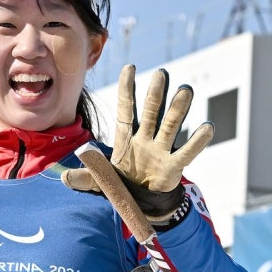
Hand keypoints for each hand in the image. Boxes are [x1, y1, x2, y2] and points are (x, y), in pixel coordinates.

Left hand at [63, 64, 213, 219]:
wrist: (141, 204)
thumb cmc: (121, 185)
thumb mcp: (99, 182)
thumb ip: (86, 178)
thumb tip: (64, 177)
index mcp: (126, 138)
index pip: (126, 110)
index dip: (127, 90)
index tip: (129, 68)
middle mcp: (145, 139)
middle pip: (151, 113)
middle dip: (155, 94)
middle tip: (162, 73)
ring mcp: (160, 151)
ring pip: (170, 126)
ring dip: (178, 109)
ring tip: (186, 89)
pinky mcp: (173, 167)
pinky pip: (186, 153)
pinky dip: (197, 142)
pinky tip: (207, 127)